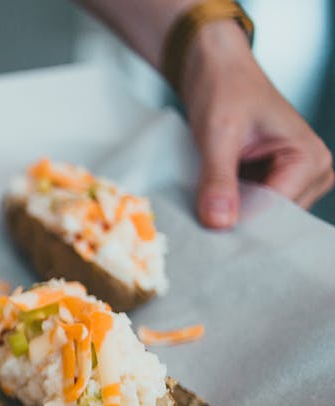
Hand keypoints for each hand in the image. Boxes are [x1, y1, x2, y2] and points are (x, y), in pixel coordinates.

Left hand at [180, 22, 333, 228]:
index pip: (278, 210)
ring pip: (259, 216)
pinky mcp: (271, 181)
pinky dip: (228, 205)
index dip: (241, 222)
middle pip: (271, 218)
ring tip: (202, 204)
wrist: (214, 67)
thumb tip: (220, 221)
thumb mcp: (218, 134)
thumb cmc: (224, 87)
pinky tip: (208, 201)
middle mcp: (311, 172)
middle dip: (236, 219)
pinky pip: (249, 206)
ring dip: (229, 213)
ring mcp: (293, 179)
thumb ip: (218, 178)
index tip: (208, 234)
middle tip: (199, 221)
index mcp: (310, 158)